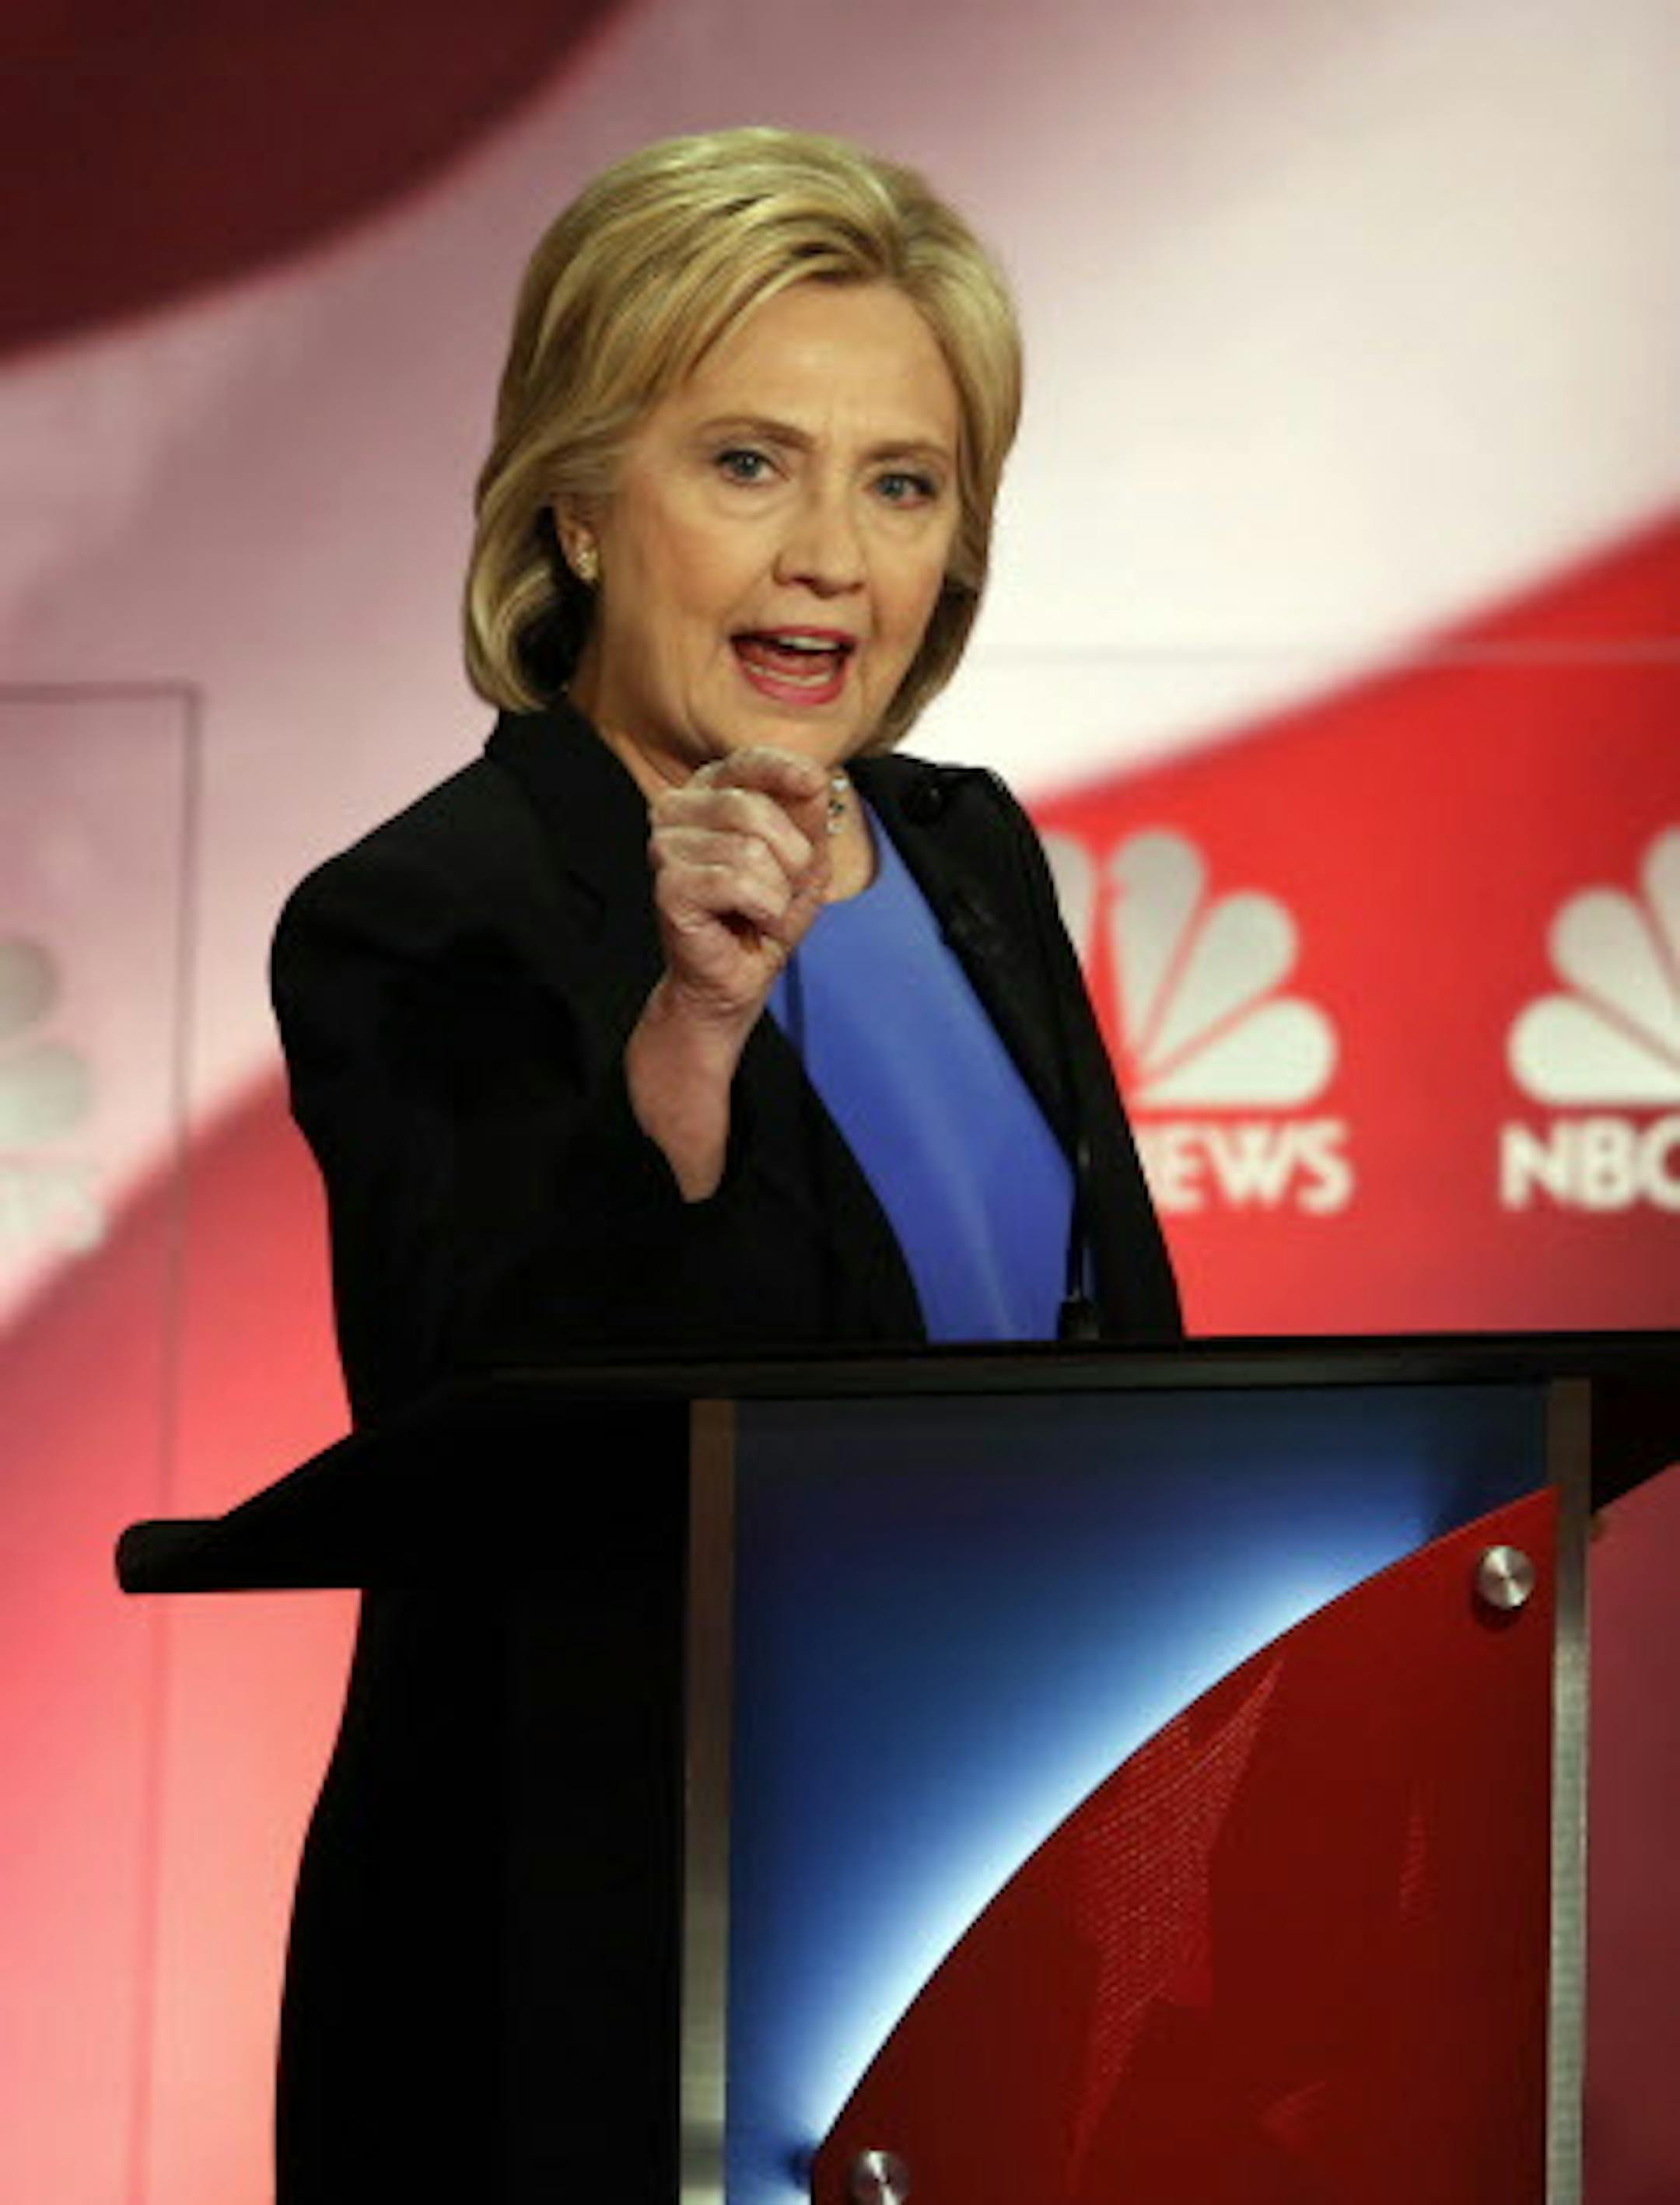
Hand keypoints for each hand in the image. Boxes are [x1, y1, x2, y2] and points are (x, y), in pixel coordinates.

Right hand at [647, 746, 832, 1032]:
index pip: (748, 762)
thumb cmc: (765, 912)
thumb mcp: (803, 855)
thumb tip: (813, 775)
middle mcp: (677, 810)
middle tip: (782, 887)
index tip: (812, 782)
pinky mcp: (668, 886)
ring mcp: (665, 847)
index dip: (784, 769)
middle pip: (752, 807)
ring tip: (763, 908)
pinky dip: (761, 907)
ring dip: (776, 889)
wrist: (739, 975)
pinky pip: (734, 882)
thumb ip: (808, 814)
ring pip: (747, 848)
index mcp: (709, 791)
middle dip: (789, 855)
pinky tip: (750, 919)